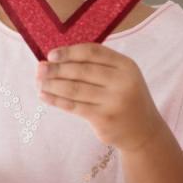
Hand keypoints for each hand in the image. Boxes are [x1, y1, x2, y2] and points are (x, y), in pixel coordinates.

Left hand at [36, 43, 164, 152]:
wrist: (143, 131)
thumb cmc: (126, 96)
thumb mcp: (121, 75)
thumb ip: (98, 64)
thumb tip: (57, 58)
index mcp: (126, 65)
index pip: (93, 52)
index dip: (70, 52)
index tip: (52, 54)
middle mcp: (122, 82)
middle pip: (81, 71)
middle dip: (57, 69)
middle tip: (39, 68)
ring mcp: (113, 102)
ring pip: (75, 89)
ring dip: (52, 84)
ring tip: (38, 81)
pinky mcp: (104, 119)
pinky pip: (74, 106)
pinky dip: (56, 100)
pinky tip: (45, 95)